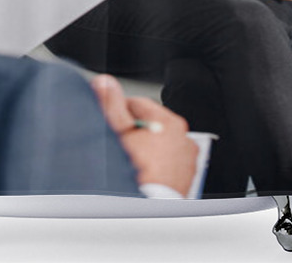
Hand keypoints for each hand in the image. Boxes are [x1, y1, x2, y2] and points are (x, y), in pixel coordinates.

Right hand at [91, 74, 196, 196]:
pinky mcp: (187, 177)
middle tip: (119, 145)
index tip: (111, 123)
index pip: (138, 103)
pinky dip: (157, 164)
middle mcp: (183, 137)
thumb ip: (110, 105)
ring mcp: (187, 158)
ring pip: (159, 143)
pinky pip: (168, 162)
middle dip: (133, 131)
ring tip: (130, 161)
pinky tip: (143, 173)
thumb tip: (104, 82)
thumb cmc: (134, 173)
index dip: (119, 112)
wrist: (150, 209)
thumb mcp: (117, 133)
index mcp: (169, 122)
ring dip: (145, 147)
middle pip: (150, 123)